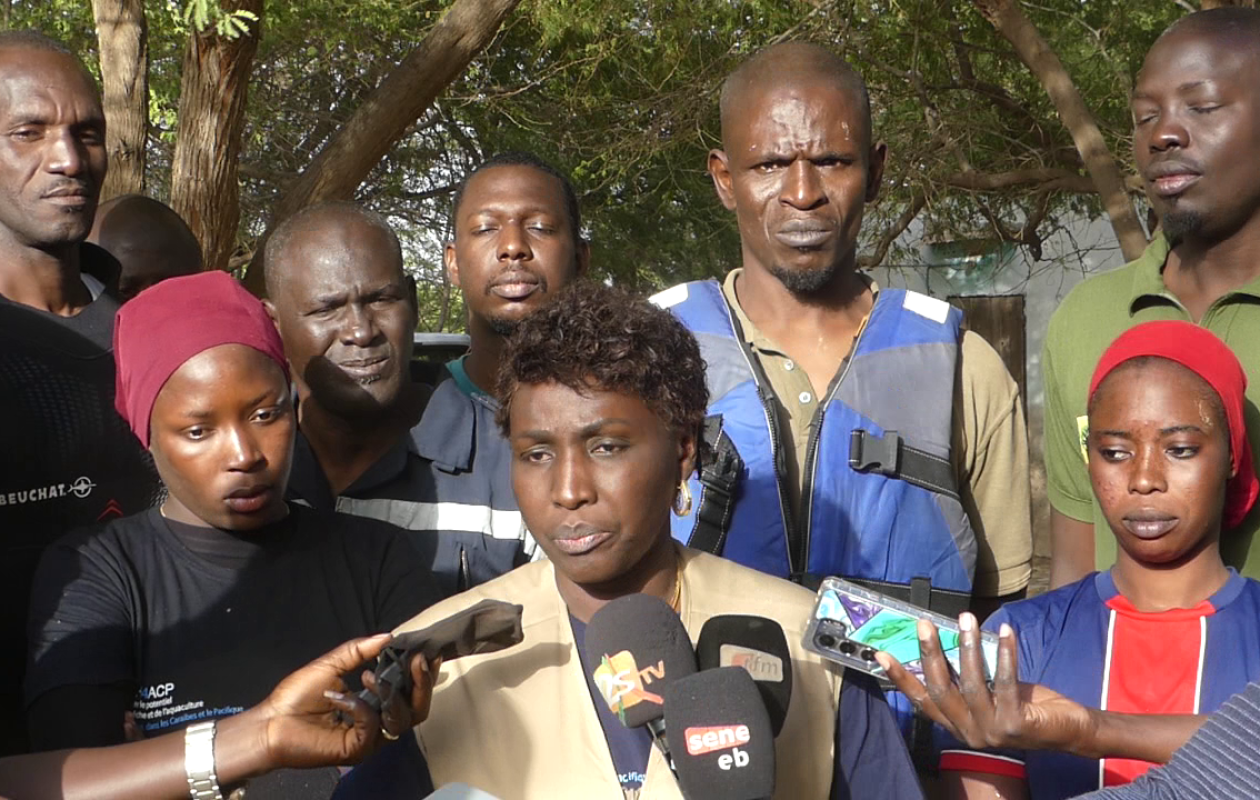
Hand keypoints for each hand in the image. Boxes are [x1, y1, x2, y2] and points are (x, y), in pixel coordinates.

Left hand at [248, 633, 434, 769]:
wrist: (270, 722)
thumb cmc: (296, 696)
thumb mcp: (332, 664)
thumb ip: (360, 651)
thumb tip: (388, 636)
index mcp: (374, 703)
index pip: (410, 693)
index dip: (423, 675)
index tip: (426, 652)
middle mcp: (377, 723)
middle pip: (417, 709)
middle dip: (422, 684)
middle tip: (417, 660)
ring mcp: (368, 738)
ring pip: (402, 720)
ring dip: (390, 692)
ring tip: (368, 676)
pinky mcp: (356, 749)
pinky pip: (372, 726)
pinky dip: (359, 706)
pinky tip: (338, 697)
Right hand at [875, 614, 1096, 753]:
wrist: (1069, 730)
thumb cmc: (1026, 706)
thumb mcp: (990, 692)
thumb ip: (969, 677)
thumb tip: (947, 638)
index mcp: (958, 726)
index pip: (923, 701)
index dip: (901, 678)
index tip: (881, 654)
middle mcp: (970, 733)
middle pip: (943, 690)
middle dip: (931, 653)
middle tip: (925, 624)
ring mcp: (992, 732)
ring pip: (972, 684)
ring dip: (968, 646)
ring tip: (967, 619)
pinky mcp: (1016, 725)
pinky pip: (1006, 682)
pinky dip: (1005, 653)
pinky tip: (1005, 631)